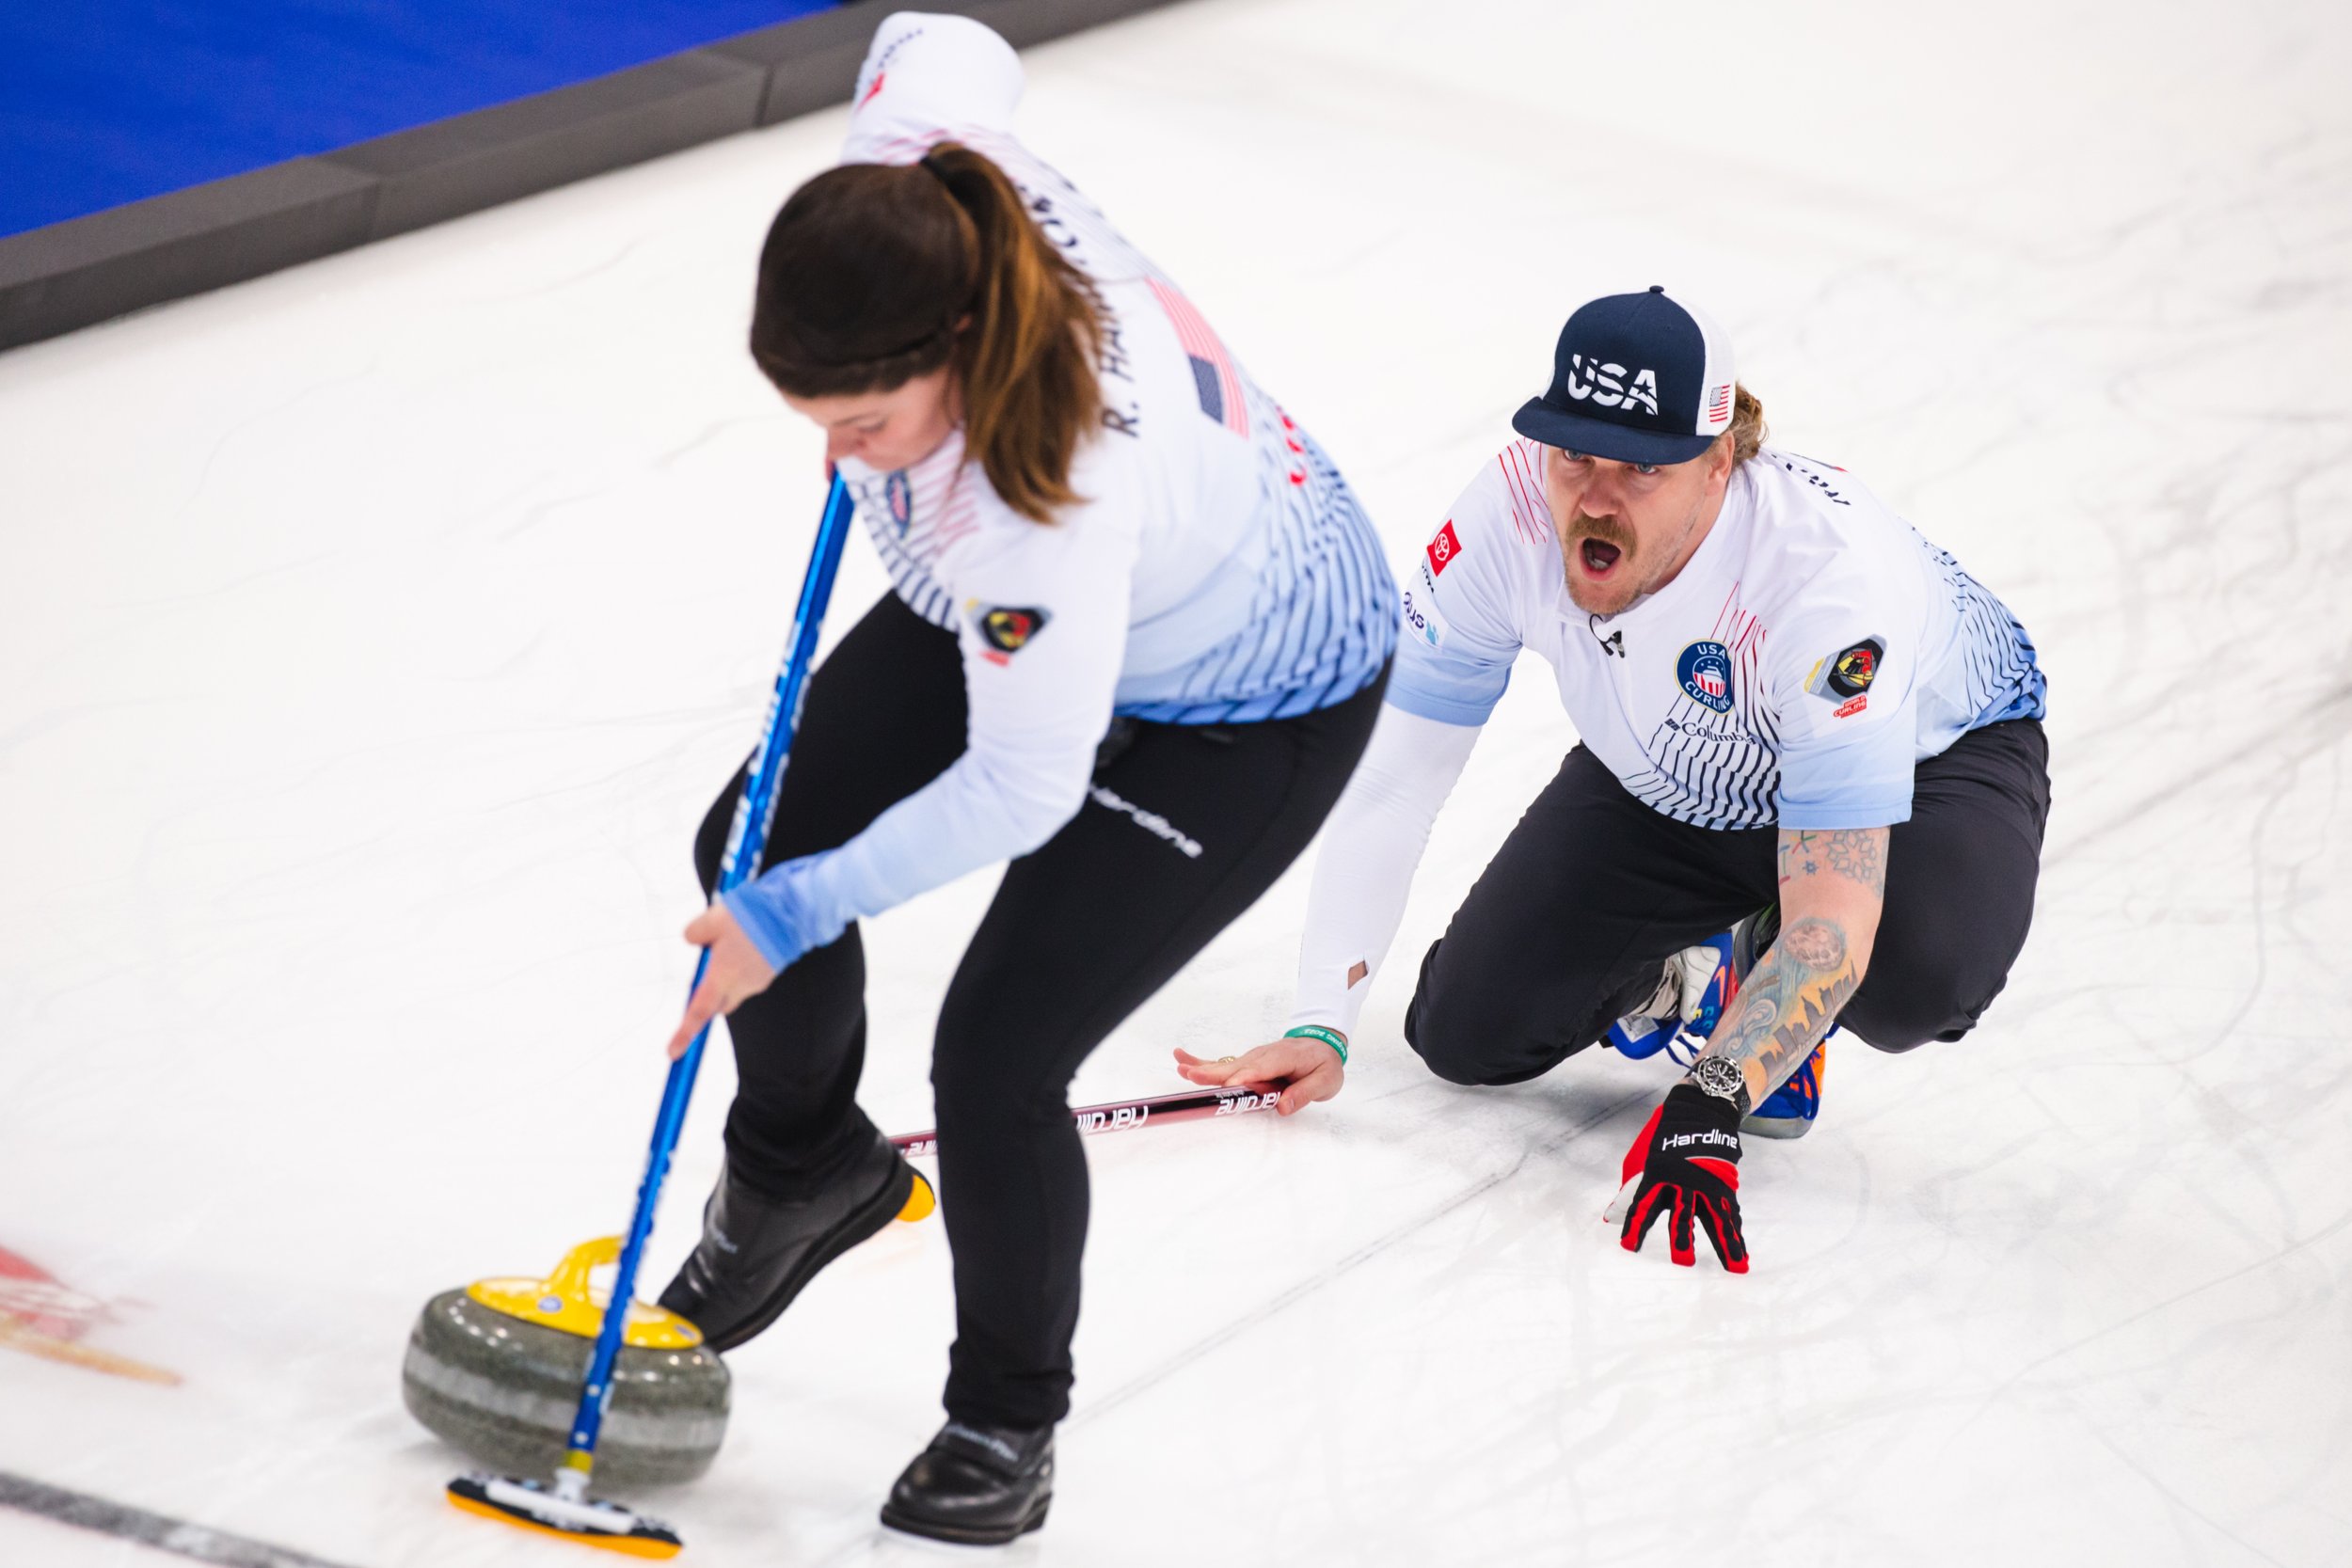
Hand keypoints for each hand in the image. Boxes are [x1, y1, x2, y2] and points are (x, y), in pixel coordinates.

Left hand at [665, 903, 778, 1059]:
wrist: (790, 914)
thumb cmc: (750, 917)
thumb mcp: (711, 919)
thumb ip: (694, 933)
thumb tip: (692, 940)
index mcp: (722, 977)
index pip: (698, 1012)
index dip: (684, 1033)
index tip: (673, 1053)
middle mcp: (740, 986)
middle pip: (717, 1003)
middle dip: (709, 994)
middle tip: (706, 967)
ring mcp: (757, 982)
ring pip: (734, 988)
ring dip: (728, 974)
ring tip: (733, 941)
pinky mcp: (768, 974)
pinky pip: (749, 977)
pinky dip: (743, 966)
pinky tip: (748, 942)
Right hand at [1172, 1035, 1342, 1115]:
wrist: (1321, 1044)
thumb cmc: (1323, 1064)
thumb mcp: (1326, 1081)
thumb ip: (1305, 1093)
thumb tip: (1283, 1106)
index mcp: (1284, 1057)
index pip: (1262, 1068)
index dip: (1246, 1077)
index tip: (1230, 1086)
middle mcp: (1263, 1055)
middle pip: (1237, 1066)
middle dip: (1215, 1073)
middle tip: (1194, 1078)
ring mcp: (1252, 1057)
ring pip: (1225, 1066)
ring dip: (1204, 1069)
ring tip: (1181, 1069)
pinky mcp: (1246, 1062)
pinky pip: (1222, 1063)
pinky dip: (1202, 1061)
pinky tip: (1181, 1059)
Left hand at [1606, 1083, 1749, 1272]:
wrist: (1699, 1113)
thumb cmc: (1664, 1140)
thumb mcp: (1641, 1160)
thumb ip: (1629, 1191)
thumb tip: (1610, 1217)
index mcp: (1657, 1175)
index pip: (1642, 1205)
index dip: (1635, 1226)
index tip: (1628, 1246)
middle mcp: (1683, 1182)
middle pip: (1683, 1215)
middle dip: (1683, 1239)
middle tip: (1684, 1262)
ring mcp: (1707, 1184)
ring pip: (1717, 1219)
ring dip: (1727, 1245)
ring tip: (1736, 1268)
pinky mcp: (1725, 1186)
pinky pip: (1731, 1215)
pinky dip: (1736, 1234)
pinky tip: (1742, 1254)